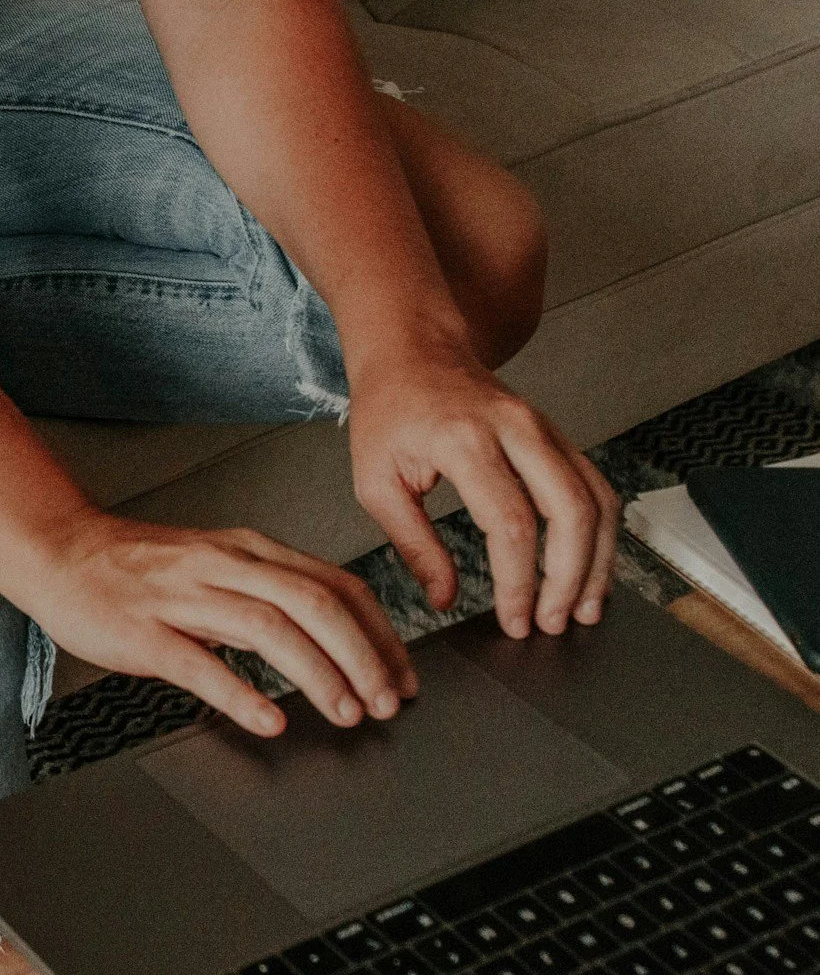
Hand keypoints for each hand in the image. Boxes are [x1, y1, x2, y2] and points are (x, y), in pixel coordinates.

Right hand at [20, 512, 415, 736]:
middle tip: (385, 701)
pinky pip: (198, 662)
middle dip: (362, 656)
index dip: (380, 633)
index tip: (401, 674)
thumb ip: (266, 596)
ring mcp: (181, 597)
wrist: (58, 550)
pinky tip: (268, 718)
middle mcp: (222, 566)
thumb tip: (329, 640)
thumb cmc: (134, 566)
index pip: (336, 585)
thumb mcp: (214, 566)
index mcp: (247, 551)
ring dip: (318, 673)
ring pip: (269, 627)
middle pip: (314, 603)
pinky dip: (240, 692)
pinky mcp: (143, 631)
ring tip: (343, 712)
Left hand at [345, 338, 618, 638]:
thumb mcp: (375, 481)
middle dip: (570, 576)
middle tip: (555, 624)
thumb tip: (444, 599)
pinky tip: (590, 569)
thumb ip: (412, 544)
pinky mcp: (557, 435)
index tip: (515, 620)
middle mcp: (515, 429)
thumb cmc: (388, 412)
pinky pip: (594, 485)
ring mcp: (544, 428)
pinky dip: (600, 532)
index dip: (519, 580)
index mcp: (464, 439)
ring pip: (596, 498)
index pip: (510, 522)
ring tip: (584, 609)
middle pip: (570, 510)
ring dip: (598, 560)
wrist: (412, 351)